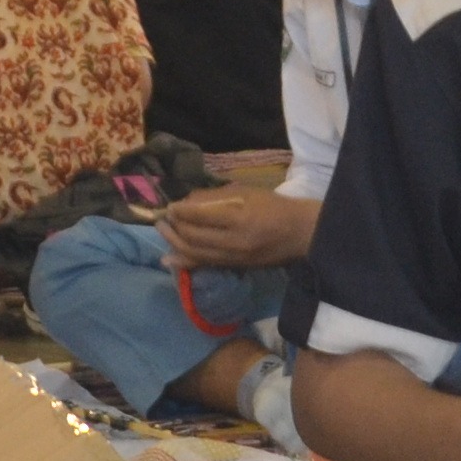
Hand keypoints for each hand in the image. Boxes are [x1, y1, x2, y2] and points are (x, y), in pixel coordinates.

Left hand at [159, 184, 318, 272]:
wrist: (300, 234)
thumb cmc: (274, 206)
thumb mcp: (246, 192)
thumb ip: (215, 198)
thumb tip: (186, 202)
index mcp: (239, 218)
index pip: (200, 216)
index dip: (180, 211)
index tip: (169, 206)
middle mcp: (234, 241)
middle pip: (193, 237)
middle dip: (173, 227)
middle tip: (161, 219)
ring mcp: (234, 257)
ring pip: (195, 254)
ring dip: (174, 243)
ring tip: (163, 232)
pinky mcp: (234, 267)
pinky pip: (204, 264)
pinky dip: (184, 261)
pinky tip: (170, 258)